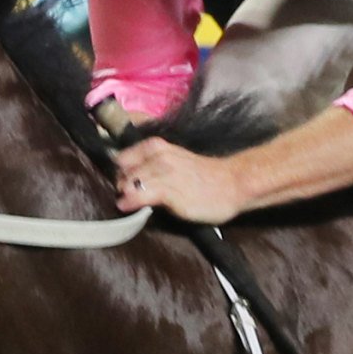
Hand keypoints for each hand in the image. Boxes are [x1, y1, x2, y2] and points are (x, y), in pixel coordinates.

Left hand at [112, 136, 249, 224]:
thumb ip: (155, 166)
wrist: (233, 184)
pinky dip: (131, 201)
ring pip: (130, 182)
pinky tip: (127, 206)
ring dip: (124, 193)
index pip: (124, 157)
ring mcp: (164, 174)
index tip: (122, 180)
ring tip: (125, 202)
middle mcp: (159, 157)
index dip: (120, 170)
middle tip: (124, 194)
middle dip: (120, 184)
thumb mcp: (176, 161)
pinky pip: (141, 194)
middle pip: (124, 171)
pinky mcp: (170, 192)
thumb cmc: (206, 176)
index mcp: (158, 147)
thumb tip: (133, 179)